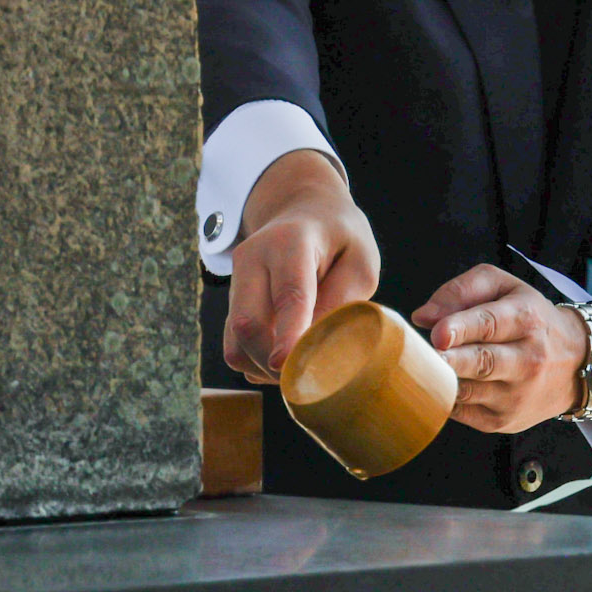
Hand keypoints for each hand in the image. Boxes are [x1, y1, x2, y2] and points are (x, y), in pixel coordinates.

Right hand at [222, 150, 378, 382]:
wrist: (301, 210)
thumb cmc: (339, 238)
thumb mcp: (360, 261)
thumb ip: (343, 302)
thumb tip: (319, 348)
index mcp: (292, 242)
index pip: (289, 295)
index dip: (288, 335)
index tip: (287, 365)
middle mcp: (253, 259)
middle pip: (249, 324)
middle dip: (275, 364)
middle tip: (311, 381)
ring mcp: (236, 280)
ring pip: (236, 343)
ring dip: (264, 368)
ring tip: (301, 369)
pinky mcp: (231, 301)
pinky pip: (234, 346)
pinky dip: (256, 364)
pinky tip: (284, 359)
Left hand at [412, 266, 588, 433]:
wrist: (576, 361)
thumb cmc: (530, 318)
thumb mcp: (505, 287)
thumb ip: (463, 290)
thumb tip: (424, 316)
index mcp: (526, 319)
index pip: (490, 325)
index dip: (461, 329)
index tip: (438, 333)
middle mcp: (527, 360)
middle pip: (482, 363)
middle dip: (451, 360)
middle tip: (428, 355)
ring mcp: (517, 395)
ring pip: (468, 391)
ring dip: (442, 379)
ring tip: (430, 365)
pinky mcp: (504, 421)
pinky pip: (463, 412)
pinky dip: (447, 398)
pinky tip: (444, 383)